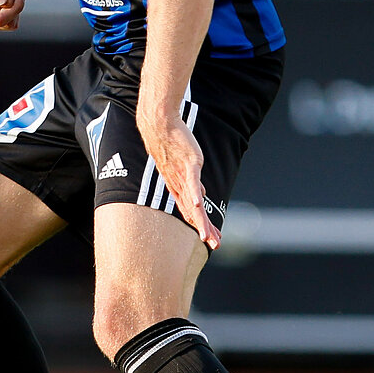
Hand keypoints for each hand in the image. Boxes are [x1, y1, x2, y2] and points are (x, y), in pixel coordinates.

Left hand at [139, 111, 219, 249]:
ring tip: (207, 236)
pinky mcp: (188, 164)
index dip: (201, 226)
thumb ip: (191, 183)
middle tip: (214, 245)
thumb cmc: (170, 146)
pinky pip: (192, 182)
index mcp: (177, 187)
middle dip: (204, 230)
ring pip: (193, 203)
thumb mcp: (183, 169)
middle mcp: (178, 186)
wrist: (159, 127)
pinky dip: (195, 194)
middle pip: (193, 212)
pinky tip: (199, 206)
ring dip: (201, 220)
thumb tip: (201, 195)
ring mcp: (182, 176)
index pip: (191, 211)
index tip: (211, 239)